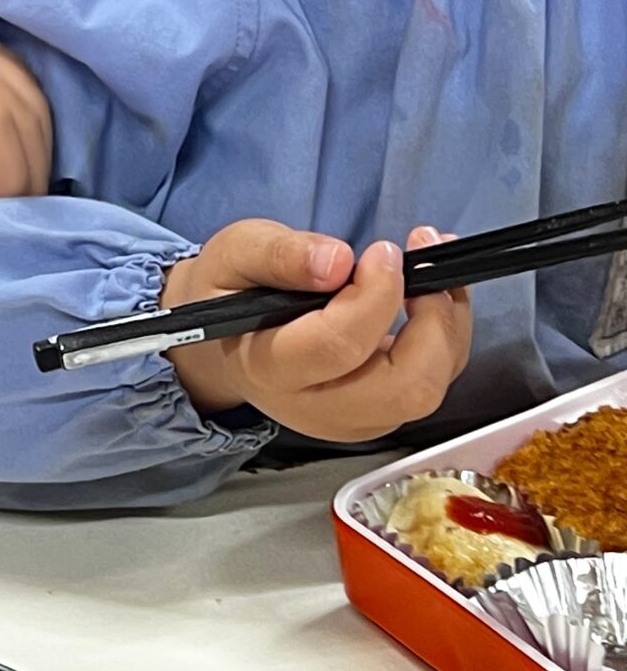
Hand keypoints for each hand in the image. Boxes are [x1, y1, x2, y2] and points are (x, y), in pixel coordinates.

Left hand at [0, 0, 51, 243]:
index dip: (13, 175)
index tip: (4, 220)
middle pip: (23, 108)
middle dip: (34, 167)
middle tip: (23, 220)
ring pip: (28, 87)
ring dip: (37, 140)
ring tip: (20, 191)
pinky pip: (16, 72)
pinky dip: (26, 114)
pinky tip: (11, 150)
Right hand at [164, 221, 471, 441]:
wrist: (223, 342)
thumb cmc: (229, 292)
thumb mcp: (237, 253)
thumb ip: (280, 255)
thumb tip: (338, 261)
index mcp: (268, 367)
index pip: (338, 346)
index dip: (375, 296)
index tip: (383, 250)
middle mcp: (313, 407)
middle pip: (403, 387)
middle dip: (434, 322)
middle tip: (426, 260)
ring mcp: (349, 419)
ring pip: (426, 390)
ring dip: (447, 327)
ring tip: (435, 269)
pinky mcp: (374, 415)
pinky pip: (429, 384)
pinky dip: (445, 338)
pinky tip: (430, 294)